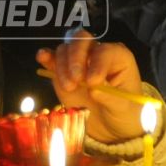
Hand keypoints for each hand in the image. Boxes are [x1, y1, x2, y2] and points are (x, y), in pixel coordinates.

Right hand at [39, 30, 155, 143]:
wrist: (110, 126)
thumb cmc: (123, 112)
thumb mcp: (123, 108)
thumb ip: (110, 97)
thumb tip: (93, 89)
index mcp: (118, 57)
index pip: (104, 51)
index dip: (97, 63)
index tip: (93, 82)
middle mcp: (96, 53)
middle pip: (82, 40)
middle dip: (76, 57)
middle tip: (76, 79)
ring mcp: (78, 60)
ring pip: (65, 49)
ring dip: (63, 66)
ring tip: (69, 87)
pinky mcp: (62, 71)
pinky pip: (52, 58)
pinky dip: (46, 56)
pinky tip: (42, 58)